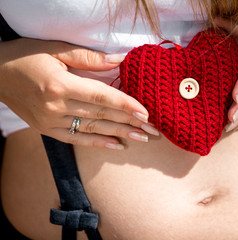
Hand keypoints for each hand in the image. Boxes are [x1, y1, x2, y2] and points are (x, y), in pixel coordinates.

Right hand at [0, 38, 158, 148]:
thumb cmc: (25, 57)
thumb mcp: (55, 50)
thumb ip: (89, 58)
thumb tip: (120, 60)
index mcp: (60, 84)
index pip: (102, 96)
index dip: (126, 105)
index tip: (146, 112)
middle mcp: (56, 106)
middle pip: (101, 114)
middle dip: (130, 122)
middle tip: (153, 129)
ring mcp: (50, 121)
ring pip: (92, 128)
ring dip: (120, 134)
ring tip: (142, 138)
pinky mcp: (46, 129)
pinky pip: (77, 139)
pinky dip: (98, 142)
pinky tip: (117, 145)